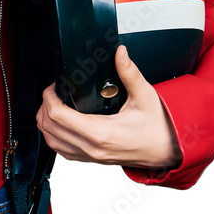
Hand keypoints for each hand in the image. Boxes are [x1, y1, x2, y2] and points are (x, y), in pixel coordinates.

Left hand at [35, 45, 182, 171]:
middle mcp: (92, 148)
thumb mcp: (146, 96)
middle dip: (45, 106)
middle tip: (52, 92)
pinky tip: (60, 122)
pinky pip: (62, 151)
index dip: (49, 97)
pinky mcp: (91, 160)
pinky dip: (54, 136)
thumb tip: (120, 54)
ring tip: (53, 104)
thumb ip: (130, 73)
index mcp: (102, 133)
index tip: (53, 86)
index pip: (58, 116)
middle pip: (49, 128)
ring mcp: (90, 157)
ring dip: (46, 122)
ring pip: (52, 142)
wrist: (168, 152)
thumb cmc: (158, 128)